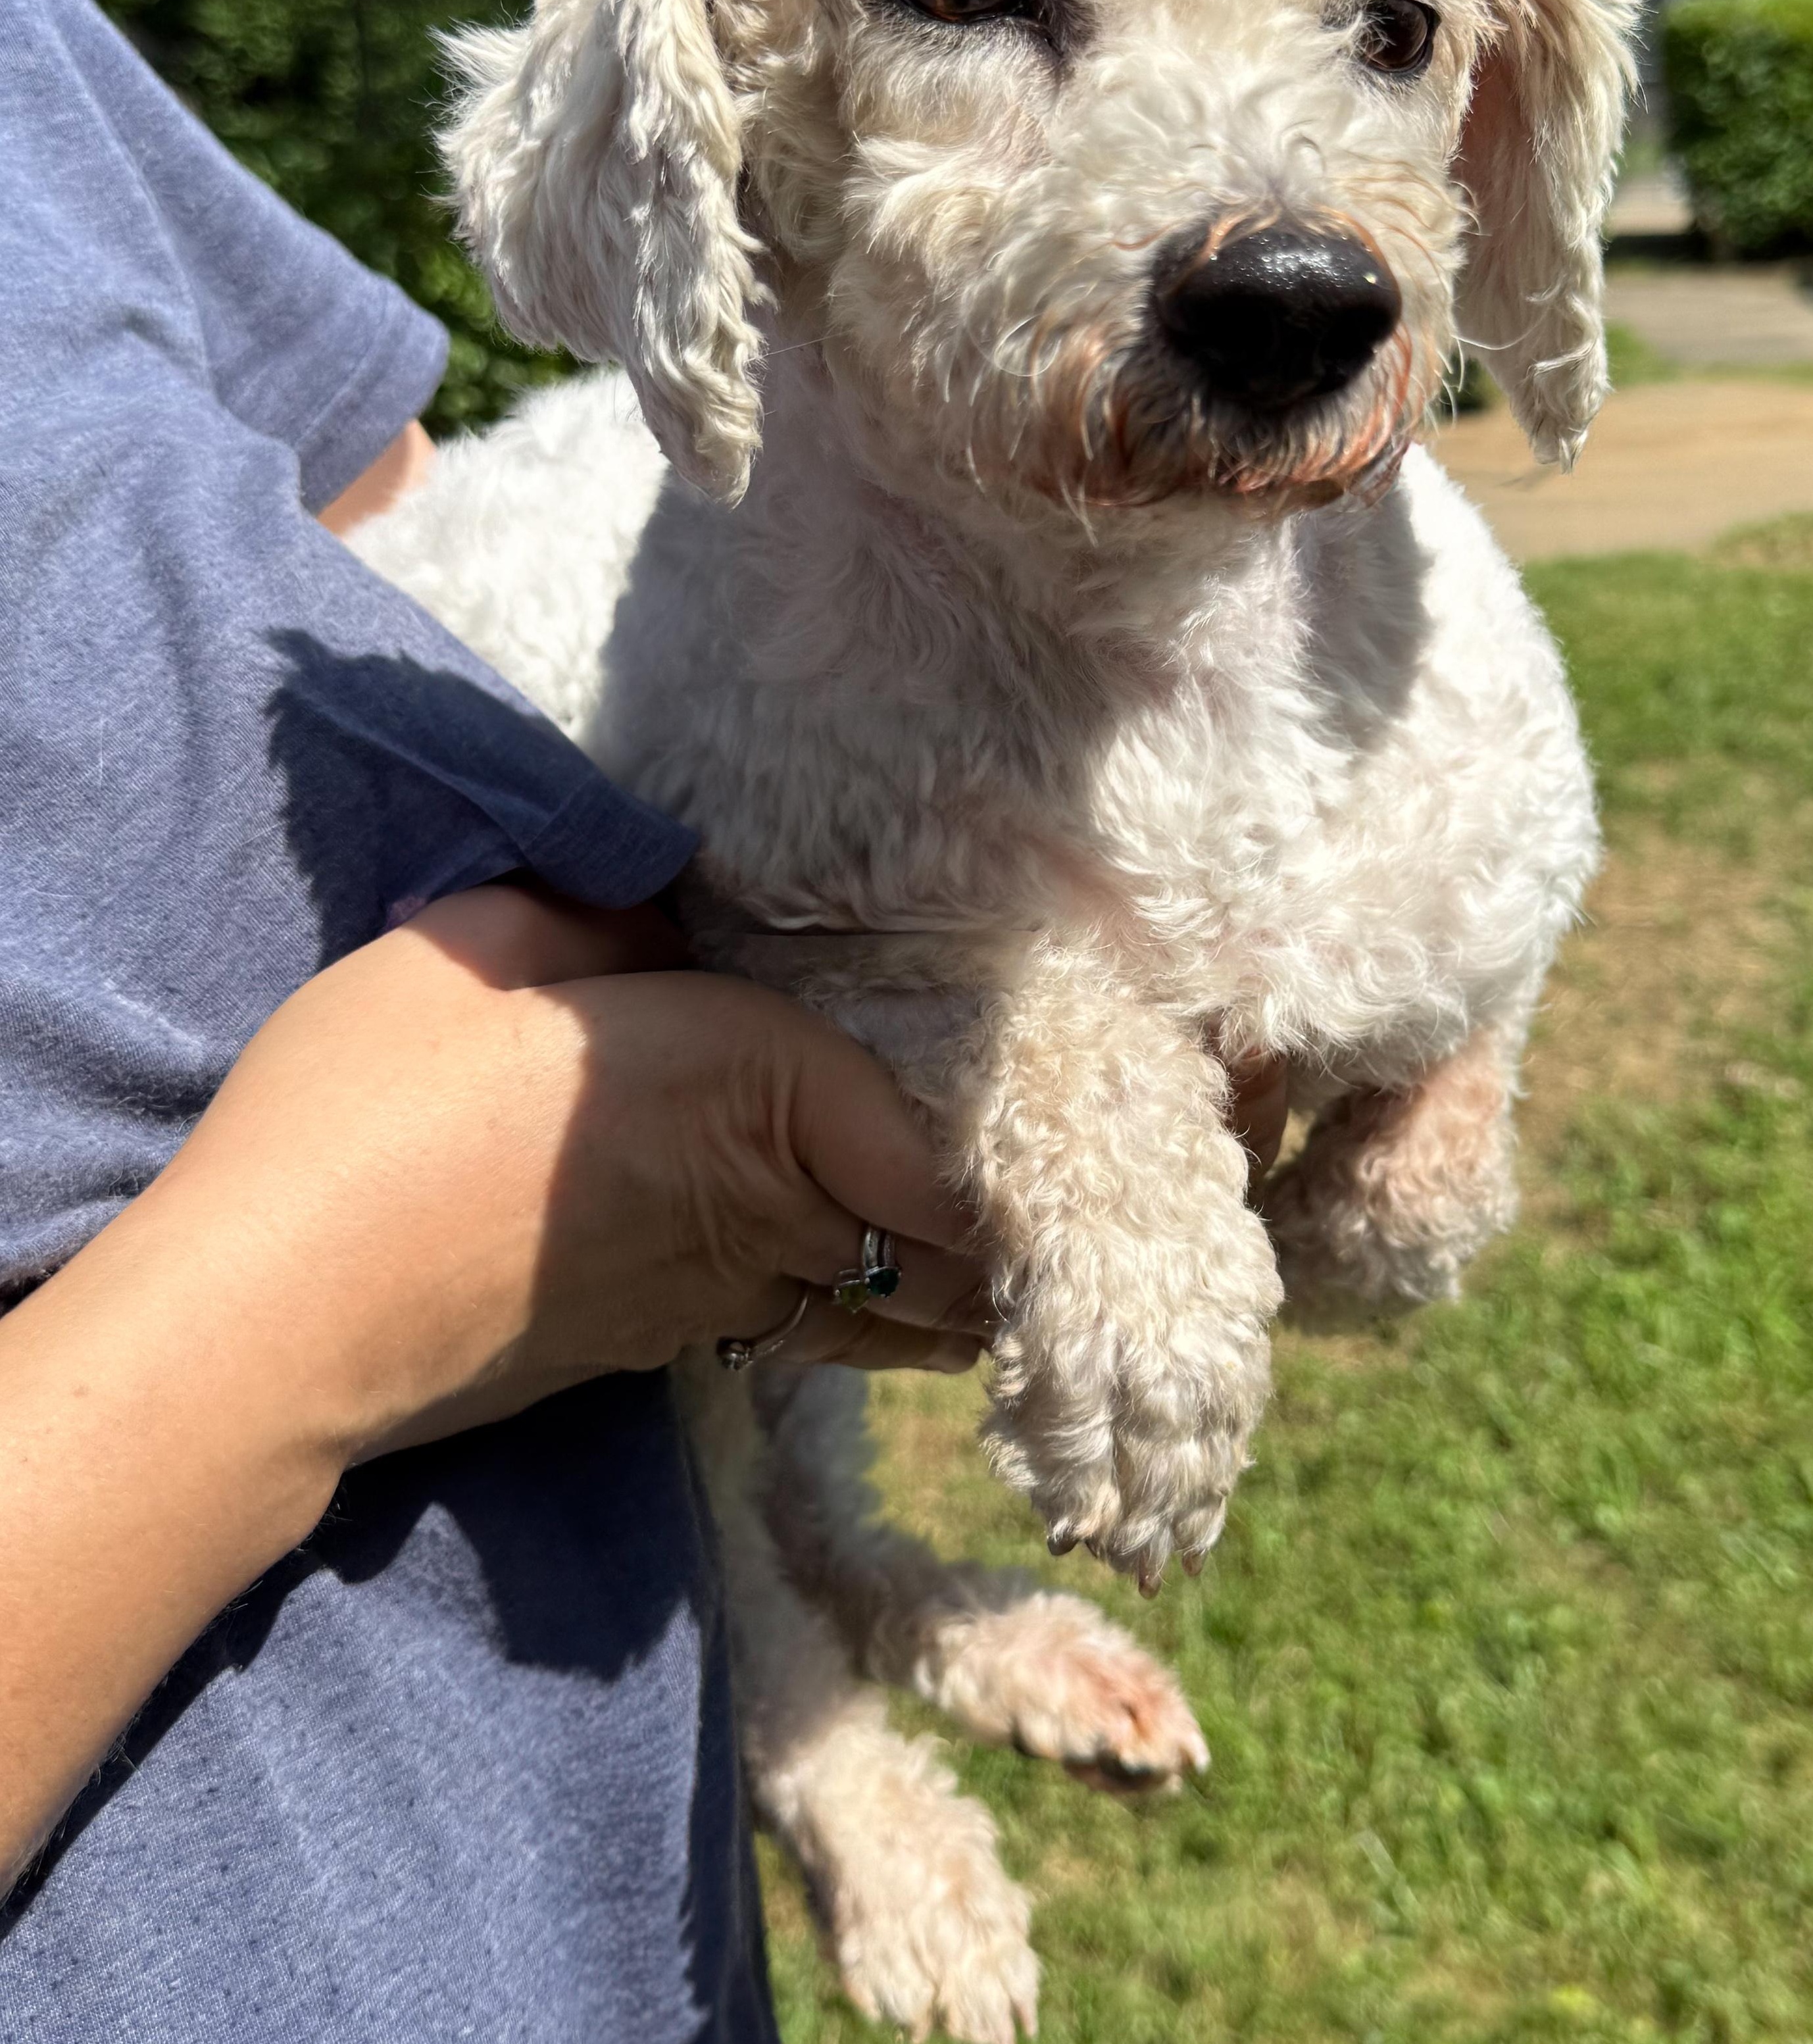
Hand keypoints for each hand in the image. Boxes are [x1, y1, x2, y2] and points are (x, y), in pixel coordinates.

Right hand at [0, 881, 985, 1883]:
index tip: (1085, 1134)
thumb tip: (670, 916)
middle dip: (1021, 1231)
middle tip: (1082, 1206)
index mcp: (753, 1080)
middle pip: (948, 1243)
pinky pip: (816, 1335)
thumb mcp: (483, 942)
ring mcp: (720, 1296)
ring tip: (1025, 1269)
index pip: (937, 1136)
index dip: (1018, 1153)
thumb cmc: (375, 1107)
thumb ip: (603, 912)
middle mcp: (768, 1203)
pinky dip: (882, 1326)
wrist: (278, 1312)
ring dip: (965, 1291)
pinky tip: (906, 1309)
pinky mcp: (662, 1349)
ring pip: (896, 1311)